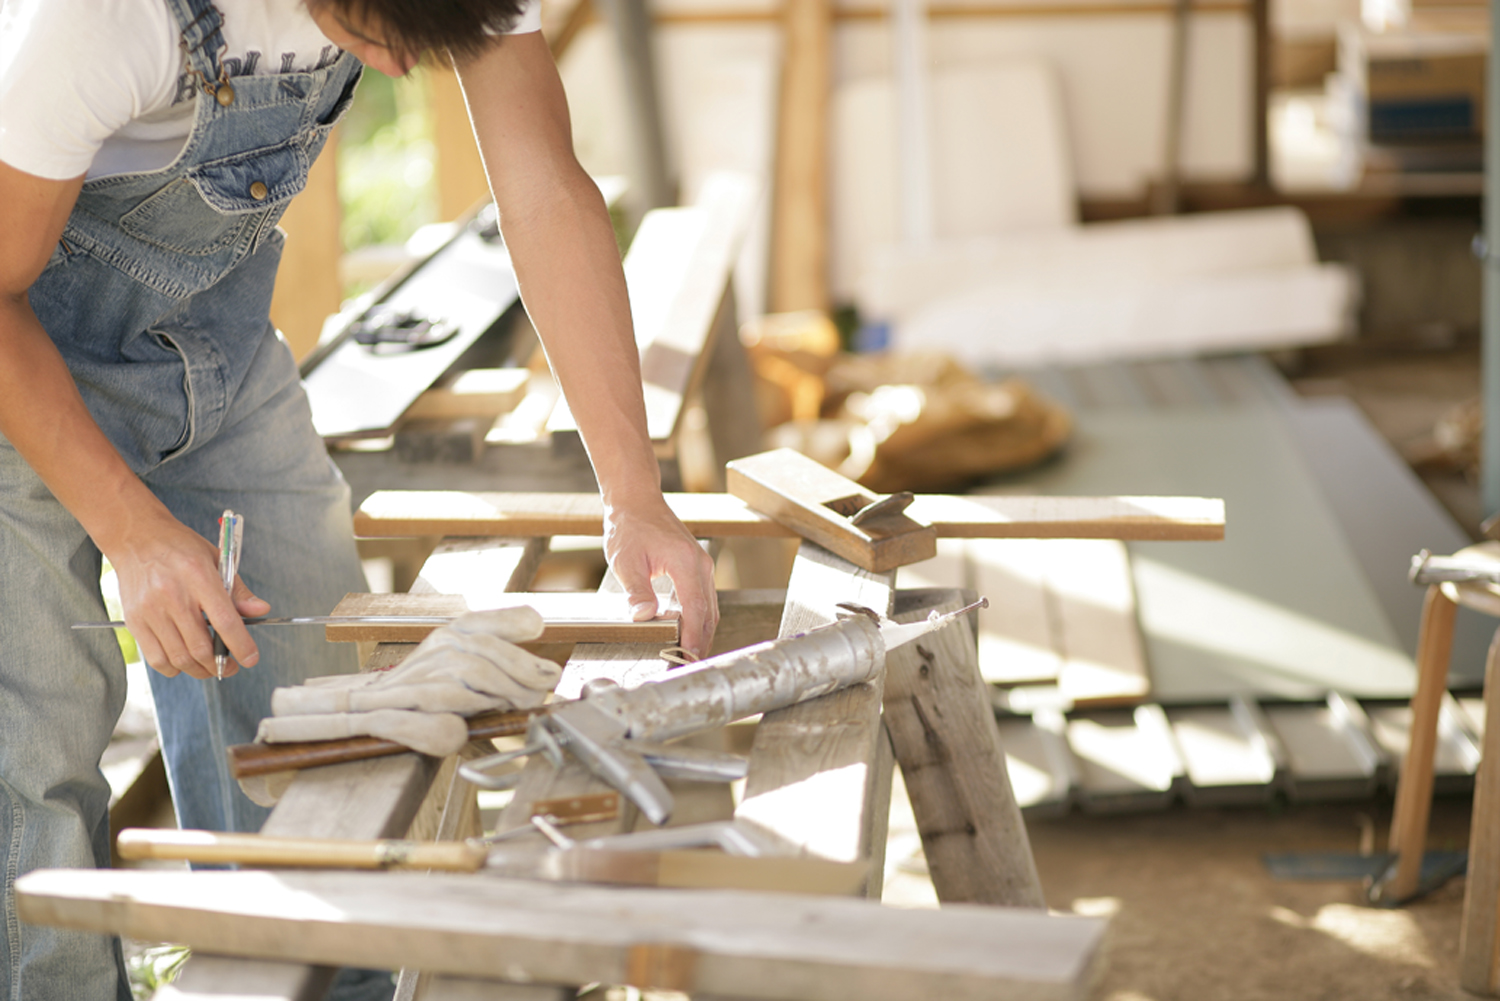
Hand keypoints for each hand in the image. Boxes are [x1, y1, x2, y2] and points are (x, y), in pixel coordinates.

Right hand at [106, 510, 267, 678]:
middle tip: (230, 666)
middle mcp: (173, 596)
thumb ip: (238, 590)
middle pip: (200, 647)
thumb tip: (261, 611)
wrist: (136, 537)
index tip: (251, 659)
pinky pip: (156, 658)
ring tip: (209, 666)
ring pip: (179, 658)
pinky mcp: (134, 621)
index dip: (241, 645)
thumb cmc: (180, 548)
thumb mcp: (216, 558)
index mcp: (199, 576)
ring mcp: (150, 610)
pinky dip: (174, 667)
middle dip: (220, 665)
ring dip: (199, 670)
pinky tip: (184, 660)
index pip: (225, 621)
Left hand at [603, 496, 717, 659]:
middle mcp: (700, 564)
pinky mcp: (697, 566)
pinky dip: (700, 617)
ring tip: (689, 654)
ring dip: (702, 631)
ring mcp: (702, 565)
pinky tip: (688, 631)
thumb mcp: (626, 561)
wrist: (636, 501)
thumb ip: (637, 590)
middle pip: (709, 612)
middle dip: (701, 640)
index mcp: (685, 562)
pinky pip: (704, 597)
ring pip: (710, 606)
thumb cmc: (629, 527)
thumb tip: (644, 616)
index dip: (694, 636)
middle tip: (688, 664)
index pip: (695, 608)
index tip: (689, 656)